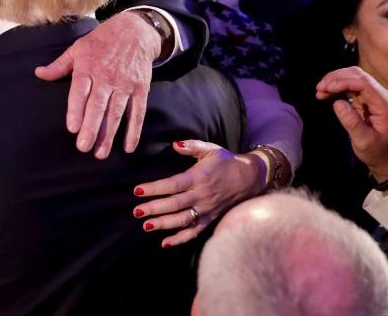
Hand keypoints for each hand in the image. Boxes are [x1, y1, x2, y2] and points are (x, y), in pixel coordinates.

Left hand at [36, 10, 158, 157]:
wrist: (135, 31)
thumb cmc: (101, 41)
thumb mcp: (77, 48)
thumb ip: (59, 65)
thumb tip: (38, 73)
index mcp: (88, 67)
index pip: (81, 90)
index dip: (77, 109)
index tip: (72, 127)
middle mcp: (107, 77)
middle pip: (98, 106)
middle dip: (92, 128)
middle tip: (83, 147)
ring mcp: (125, 84)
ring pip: (116, 112)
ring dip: (109, 134)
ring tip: (100, 153)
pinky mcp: (141, 89)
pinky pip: (137, 112)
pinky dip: (134, 130)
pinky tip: (127, 147)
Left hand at [134, 140, 263, 246]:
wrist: (250, 178)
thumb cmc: (226, 162)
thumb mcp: (210, 149)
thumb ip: (191, 146)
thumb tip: (174, 145)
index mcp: (199, 177)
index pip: (173, 184)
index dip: (155, 188)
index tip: (138, 191)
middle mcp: (202, 195)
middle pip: (175, 204)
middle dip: (154, 208)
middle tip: (136, 211)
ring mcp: (206, 210)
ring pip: (182, 220)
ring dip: (164, 224)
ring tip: (146, 226)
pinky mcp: (210, 219)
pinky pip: (194, 232)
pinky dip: (180, 239)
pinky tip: (165, 243)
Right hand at [315, 67, 387, 179]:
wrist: (387, 159)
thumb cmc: (378, 152)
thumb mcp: (364, 142)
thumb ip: (352, 123)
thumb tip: (338, 103)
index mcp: (384, 104)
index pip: (363, 83)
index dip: (343, 81)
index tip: (326, 88)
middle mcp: (381, 96)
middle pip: (358, 75)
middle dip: (337, 78)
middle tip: (319, 88)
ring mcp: (374, 97)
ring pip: (353, 78)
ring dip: (335, 81)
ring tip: (320, 91)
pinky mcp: (366, 100)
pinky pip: (351, 87)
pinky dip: (337, 87)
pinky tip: (326, 94)